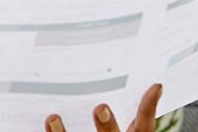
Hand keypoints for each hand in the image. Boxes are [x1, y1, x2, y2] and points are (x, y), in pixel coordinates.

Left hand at [44, 83, 162, 131]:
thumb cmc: (107, 125)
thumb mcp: (122, 120)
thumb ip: (123, 103)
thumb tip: (128, 72)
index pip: (144, 125)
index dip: (149, 107)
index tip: (155, 85)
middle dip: (107, 125)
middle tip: (100, 107)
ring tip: (53, 117)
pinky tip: (42, 119)